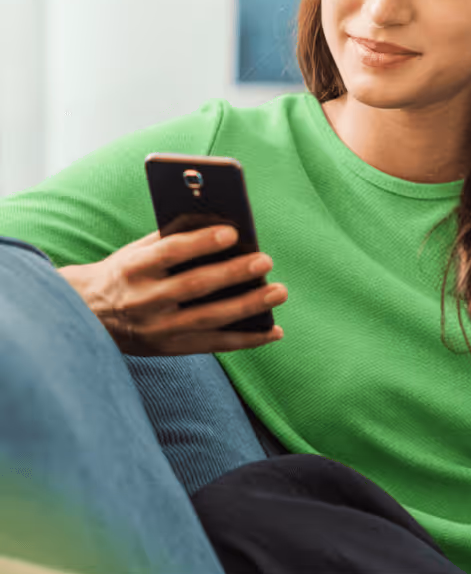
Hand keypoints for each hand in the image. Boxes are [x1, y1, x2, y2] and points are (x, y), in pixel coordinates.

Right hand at [59, 226, 287, 355]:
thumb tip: (222, 224)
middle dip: (233, 274)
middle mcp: (144, 301)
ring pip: (210, 319)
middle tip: (265, 261)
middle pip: (195, 286)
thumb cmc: (125, 273)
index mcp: (133, 269)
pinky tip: (274, 330)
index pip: (170, 253)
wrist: (89, 316)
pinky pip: (215, 345)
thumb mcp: (137, 252)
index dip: (201, 243)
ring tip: (278, 292)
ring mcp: (158, 329)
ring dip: (248, 306)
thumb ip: (172, 239)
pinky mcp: (170, 349)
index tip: (233, 232)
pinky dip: (248, 339)